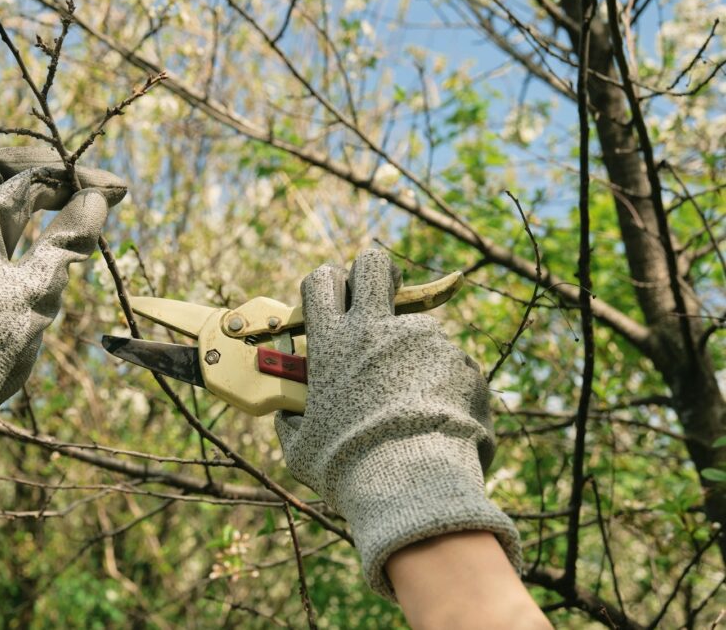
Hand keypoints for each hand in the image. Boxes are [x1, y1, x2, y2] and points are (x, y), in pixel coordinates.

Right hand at [275, 250, 520, 598]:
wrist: (411, 485)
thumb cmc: (347, 470)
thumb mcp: (301, 448)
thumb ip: (295, 420)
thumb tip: (288, 414)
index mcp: (331, 344)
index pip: (321, 280)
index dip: (327, 284)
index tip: (334, 303)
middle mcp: (375, 329)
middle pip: (374, 264)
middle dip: (376, 275)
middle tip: (381, 301)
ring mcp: (422, 339)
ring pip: (418, 324)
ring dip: (414, 351)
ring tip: (414, 405)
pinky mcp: (460, 359)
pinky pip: (451, 363)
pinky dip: (445, 385)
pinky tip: (438, 422)